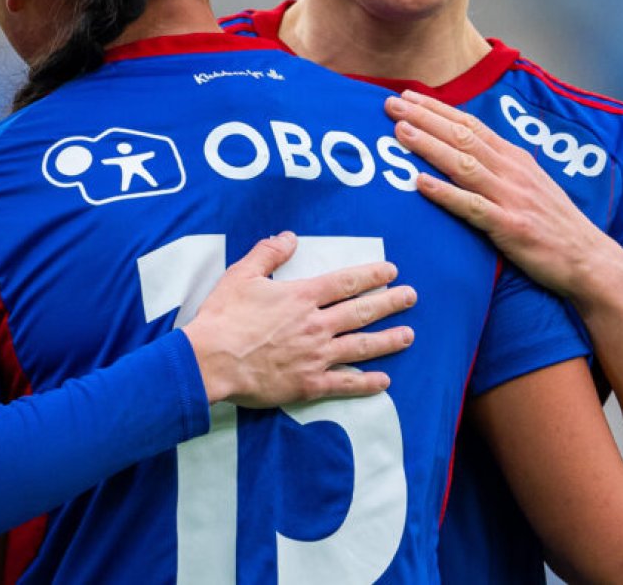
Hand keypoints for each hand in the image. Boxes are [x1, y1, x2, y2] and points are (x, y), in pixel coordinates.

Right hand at [181, 232, 416, 407]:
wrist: (211, 360)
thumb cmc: (223, 317)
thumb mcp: (241, 275)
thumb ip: (268, 253)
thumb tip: (289, 237)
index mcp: (301, 297)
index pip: (345, 283)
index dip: (370, 275)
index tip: (390, 271)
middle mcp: (316, 325)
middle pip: (361, 312)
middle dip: (390, 303)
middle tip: (411, 297)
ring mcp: (315, 356)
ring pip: (361, 346)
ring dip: (388, 340)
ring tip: (408, 335)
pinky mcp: (308, 384)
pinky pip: (345, 383)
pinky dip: (366, 383)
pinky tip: (384, 381)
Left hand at [385, 90, 620, 300]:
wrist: (589, 258)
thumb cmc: (553, 223)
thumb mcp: (529, 183)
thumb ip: (498, 166)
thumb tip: (464, 150)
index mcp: (515, 158)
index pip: (470, 124)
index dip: (437, 109)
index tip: (408, 97)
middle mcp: (512, 171)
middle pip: (462, 137)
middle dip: (424, 118)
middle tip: (390, 105)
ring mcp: (511, 197)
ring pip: (463, 164)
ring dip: (429, 146)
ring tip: (399, 133)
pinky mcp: (509, 226)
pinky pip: (471, 206)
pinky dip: (445, 193)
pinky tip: (420, 183)